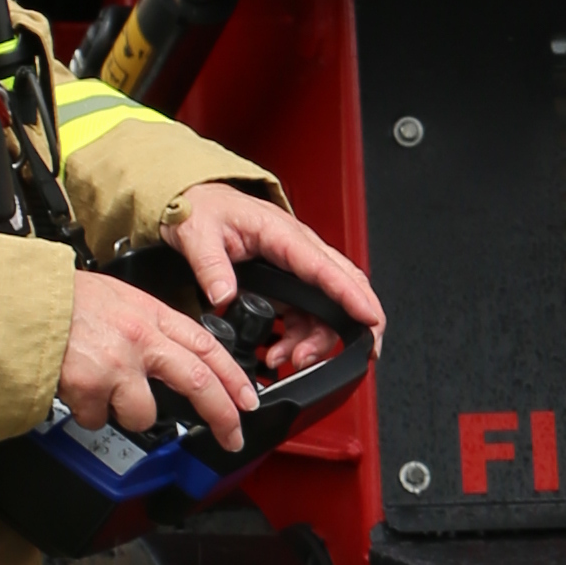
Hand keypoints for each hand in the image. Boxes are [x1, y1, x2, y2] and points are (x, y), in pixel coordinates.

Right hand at [56, 267, 261, 452]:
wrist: (23, 302)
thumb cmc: (66, 301)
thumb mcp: (120, 300)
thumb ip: (149, 327)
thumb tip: (172, 358)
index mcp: (152, 315)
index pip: (208, 347)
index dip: (234, 377)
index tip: (247, 400)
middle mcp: (141, 338)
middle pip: (198, 382)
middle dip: (222, 415)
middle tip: (232, 436)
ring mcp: (118, 364)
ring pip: (145, 414)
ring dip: (126, 414)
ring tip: (104, 392)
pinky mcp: (91, 386)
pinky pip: (98, 419)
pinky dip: (87, 413)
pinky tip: (77, 392)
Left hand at [165, 186, 385, 391]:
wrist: (196, 204)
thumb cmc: (204, 210)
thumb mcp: (198, 234)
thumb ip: (211, 266)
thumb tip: (223, 295)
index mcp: (282, 233)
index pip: (325, 267)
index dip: (351, 295)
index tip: (369, 318)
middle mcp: (297, 251)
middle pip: (343, 287)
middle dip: (354, 323)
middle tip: (356, 353)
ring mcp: (294, 269)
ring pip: (324, 309)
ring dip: (316, 341)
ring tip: (291, 360)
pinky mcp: (285, 284)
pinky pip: (305, 317)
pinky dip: (299, 340)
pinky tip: (280, 354)